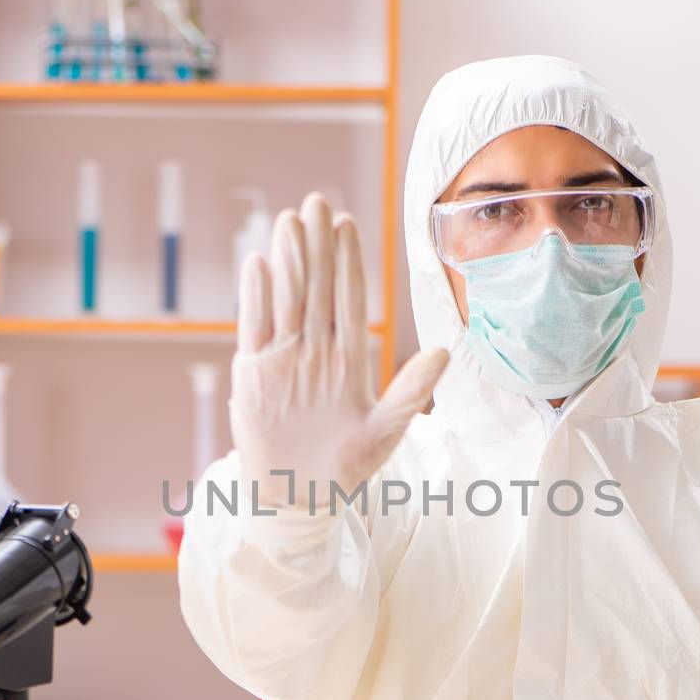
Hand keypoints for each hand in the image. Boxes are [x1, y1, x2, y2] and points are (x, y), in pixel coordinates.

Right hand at [231, 193, 448, 509]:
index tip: (347, 224)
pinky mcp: (254, 372)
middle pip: (317, 288)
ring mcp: (283, 358)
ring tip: (289, 220)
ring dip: (287, 260)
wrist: (298, 497)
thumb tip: (446, 353)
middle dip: (316, 246)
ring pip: (287, 298)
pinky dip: (255, 297)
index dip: (348, 262)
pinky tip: (257, 263)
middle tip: (317, 202)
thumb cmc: (346, 467)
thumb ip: (410, 392)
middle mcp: (315, 350)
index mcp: (348, 358)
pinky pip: (255, 326)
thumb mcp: (385, 432)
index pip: (349, 299)